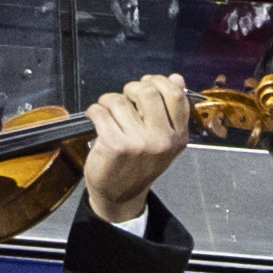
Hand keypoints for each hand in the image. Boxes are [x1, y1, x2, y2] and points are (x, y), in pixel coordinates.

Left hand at [81, 73, 196, 223]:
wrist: (120, 195)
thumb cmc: (139, 164)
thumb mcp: (163, 140)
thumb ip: (170, 109)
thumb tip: (177, 77)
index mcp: (178, 136)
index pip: (175, 94)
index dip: (159, 81)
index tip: (146, 83)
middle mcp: (162, 140)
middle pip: (148, 91)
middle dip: (131, 88)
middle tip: (125, 98)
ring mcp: (139, 143)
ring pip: (120, 100)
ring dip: (109, 102)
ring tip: (109, 113)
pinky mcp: (116, 145)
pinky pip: (101, 111)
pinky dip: (95, 111)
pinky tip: (97, 120)